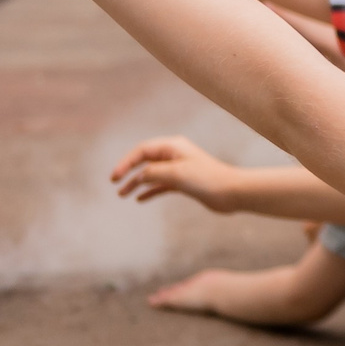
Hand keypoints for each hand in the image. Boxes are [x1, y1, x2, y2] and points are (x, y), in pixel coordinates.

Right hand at [110, 135, 245, 211]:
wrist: (231, 192)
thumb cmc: (206, 179)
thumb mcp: (175, 174)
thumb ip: (153, 173)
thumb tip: (138, 176)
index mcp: (173, 146)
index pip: (142, 150)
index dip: (126, 162)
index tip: (114, 177)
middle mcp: (175, 155)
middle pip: (145, 160)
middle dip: (128, 170)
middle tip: (114, 183)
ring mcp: (179, 168)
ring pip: (151, 174)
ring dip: (136, 182)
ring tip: (122, 194)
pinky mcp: (184, 182)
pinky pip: (161, 184)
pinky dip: (149, 190)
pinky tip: (140, 199)